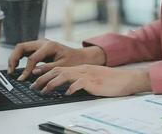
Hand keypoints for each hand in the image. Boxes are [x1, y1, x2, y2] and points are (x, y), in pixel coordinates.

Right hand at [8, 39, 105, 80]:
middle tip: (10, 72)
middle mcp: (43, 42)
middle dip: (13, 59)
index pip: (32, 58)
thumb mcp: (62, 67)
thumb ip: (47, 69)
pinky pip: (26, 51)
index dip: (26, 69)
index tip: (22, 79)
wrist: (80, 57)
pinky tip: (18, 67)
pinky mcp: (40, 47)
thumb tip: (33, 72)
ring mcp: (40, 44)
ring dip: (14, 57)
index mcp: (49, 46)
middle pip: (21, 47)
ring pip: (22, 48)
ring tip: (12, 70)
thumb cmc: (74, 61)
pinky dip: (20, 58)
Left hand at [30, 65, 150, 96]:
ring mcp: (88, 75)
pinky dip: (71, 88)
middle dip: (43, 78)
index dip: (46, 73)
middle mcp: (83, 69)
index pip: (60, 68)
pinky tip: (67, 93)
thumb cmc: (111, 81)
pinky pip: (79, 84)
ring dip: (52, 83)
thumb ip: (81, 80)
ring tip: (44, 90)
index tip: (36, 78)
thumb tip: (68, 87)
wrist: (127, 79)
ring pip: (65, 75)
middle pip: (58, 71)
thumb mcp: (93, 78)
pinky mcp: (94, 82)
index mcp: (82, 68)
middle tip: (34, 86)